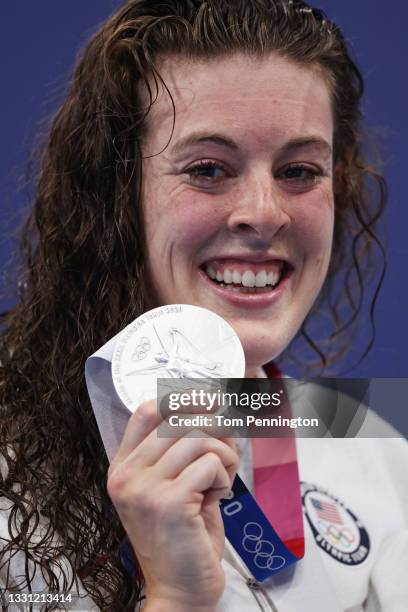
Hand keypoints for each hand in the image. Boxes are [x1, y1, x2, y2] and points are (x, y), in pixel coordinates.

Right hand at [107, 400, 239, 610]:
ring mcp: (145, 488)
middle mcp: (127, 475)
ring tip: (221, 479)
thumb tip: (216, 409)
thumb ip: (182, 451)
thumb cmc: (183, 536)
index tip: (208, 400)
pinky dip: (224, 476)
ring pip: (197, 438)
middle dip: (215, 429)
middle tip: (227, 451)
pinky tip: (219, 496)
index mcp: (123, 468)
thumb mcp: (173, 486)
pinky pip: (210, 463)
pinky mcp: (169, 502)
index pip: (144, 412)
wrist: (181, 589)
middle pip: (179, 420)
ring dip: (223, 455)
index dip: (180, 399)